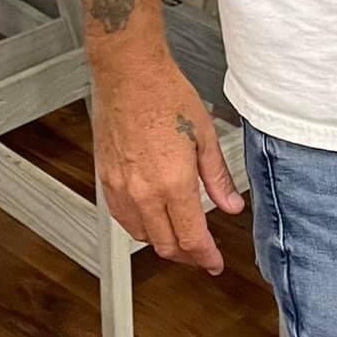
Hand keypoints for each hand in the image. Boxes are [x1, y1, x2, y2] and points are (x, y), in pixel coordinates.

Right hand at [92, 54, 243, 273]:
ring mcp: (121, 187)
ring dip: (162, 243)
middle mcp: (144, 191)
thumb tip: (231, 204)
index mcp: (173, 183)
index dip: (206, 257)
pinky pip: (122, 218)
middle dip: (187, 256)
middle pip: (166, 244)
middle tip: (202, 254)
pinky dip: (139, 227)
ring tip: (180, 238)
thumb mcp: (205, 136)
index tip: (214, 262)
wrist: (129, 74)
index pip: (191, 237)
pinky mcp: (106, 179)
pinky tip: (152, 220)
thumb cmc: (166, 94)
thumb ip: (218, 177)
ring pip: (142, 236)